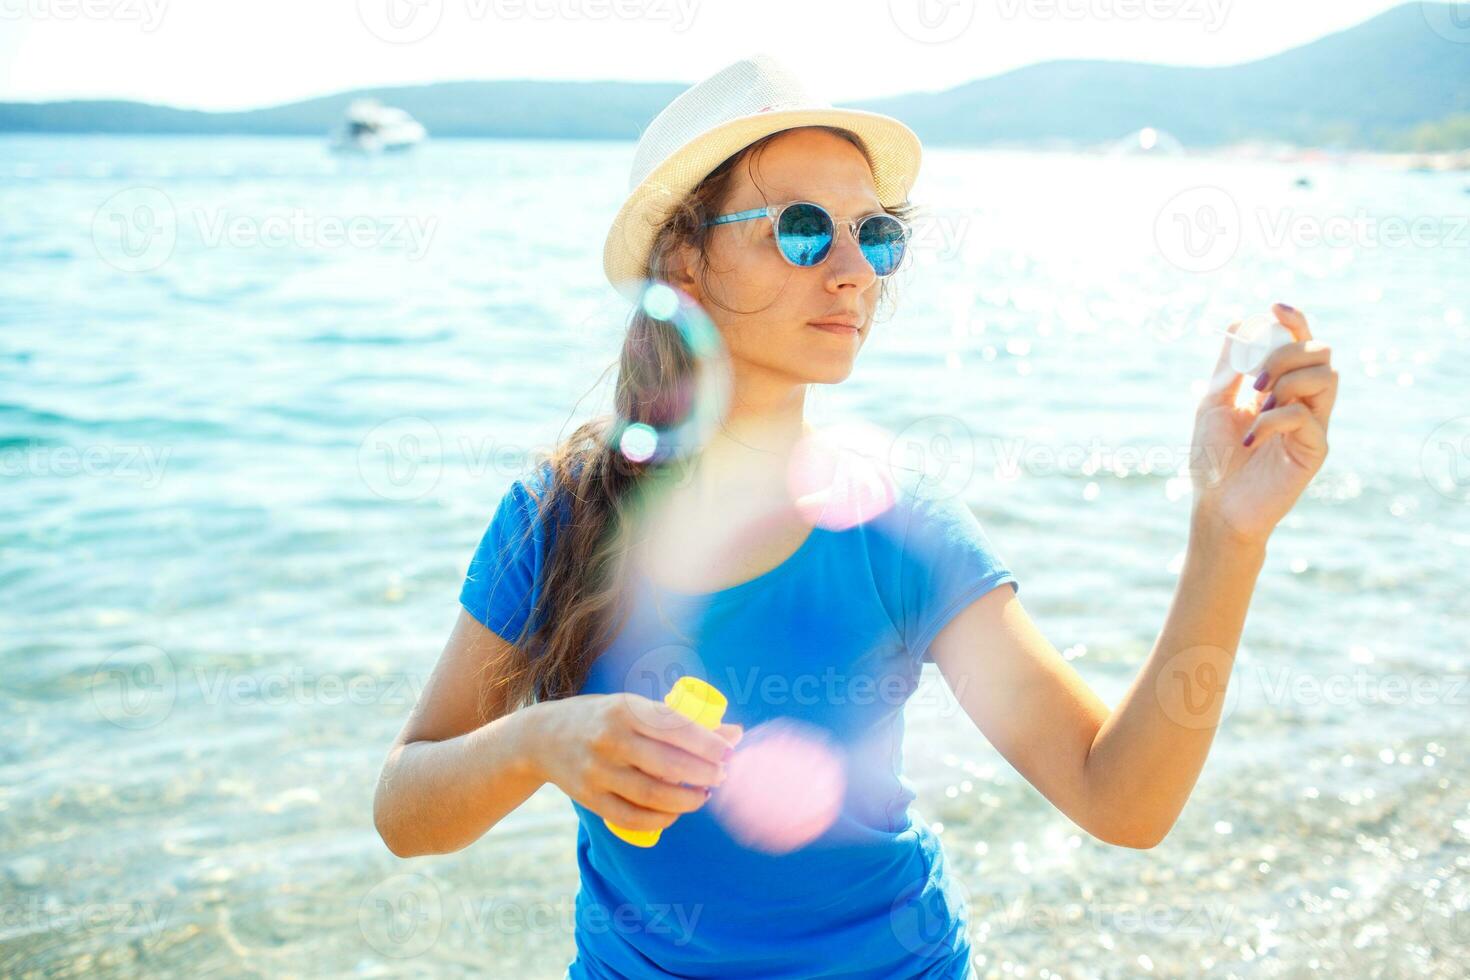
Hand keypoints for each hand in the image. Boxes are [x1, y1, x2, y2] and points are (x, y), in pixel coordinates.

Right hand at [530, 693, 742, 834]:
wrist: (542, 737)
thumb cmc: (602, 718)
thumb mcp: (634, 707)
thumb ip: (679, 721)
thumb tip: (735, 733)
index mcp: (625, 709)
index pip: (675, 727)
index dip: (709, 743)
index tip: (729, 752)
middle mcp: (610, 739)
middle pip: (668, 764)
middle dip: (704, 774)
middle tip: (720, 776)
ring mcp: (597, 771)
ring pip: (652, 794)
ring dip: (686, 800)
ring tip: (703, 796)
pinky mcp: (589, 798)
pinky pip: (631, 817)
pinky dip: (660, 819)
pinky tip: (675, 813)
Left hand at [1189, 302, 1337, 544]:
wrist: (1216, 505)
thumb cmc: (1213, 458)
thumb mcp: (1213, 402)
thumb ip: (1229, 366)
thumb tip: (1239, 322)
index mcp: (1279, 385)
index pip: (1301, 342)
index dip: (1295, 320)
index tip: (1275, 307)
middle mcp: (1303, 400)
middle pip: (1320, 352)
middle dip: (1285, 353)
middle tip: (1254, 380)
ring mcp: (1313, 424)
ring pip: (1327, 377)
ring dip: (1287, 380)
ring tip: (1256, 404)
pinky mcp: (1315, 449)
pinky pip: (1306, 416)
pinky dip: (1274, 418)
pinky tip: (1249, 437)